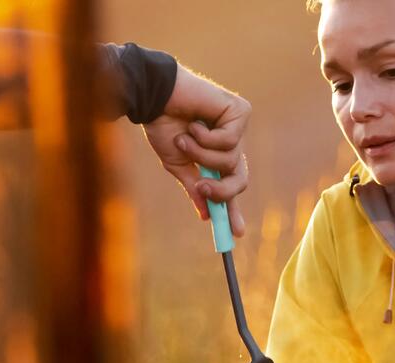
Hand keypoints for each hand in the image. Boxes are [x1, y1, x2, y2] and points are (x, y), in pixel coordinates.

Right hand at [142, 67, 250, 235]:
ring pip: (230, 161)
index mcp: (215, 155)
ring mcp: (237, 126)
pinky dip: (206, 138)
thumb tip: (206, 215)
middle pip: (240, 179)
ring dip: (201, 155)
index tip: (236, 233)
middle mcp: (230, 141)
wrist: (154, 96)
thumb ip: (194, 187)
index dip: (233, 209)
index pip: (230, 185)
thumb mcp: (177, 164)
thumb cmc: (162, 125)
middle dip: (222, 190)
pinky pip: (229, 141)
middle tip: (203, 188)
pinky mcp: (240, 112)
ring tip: (185, 136)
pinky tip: (195, 122)